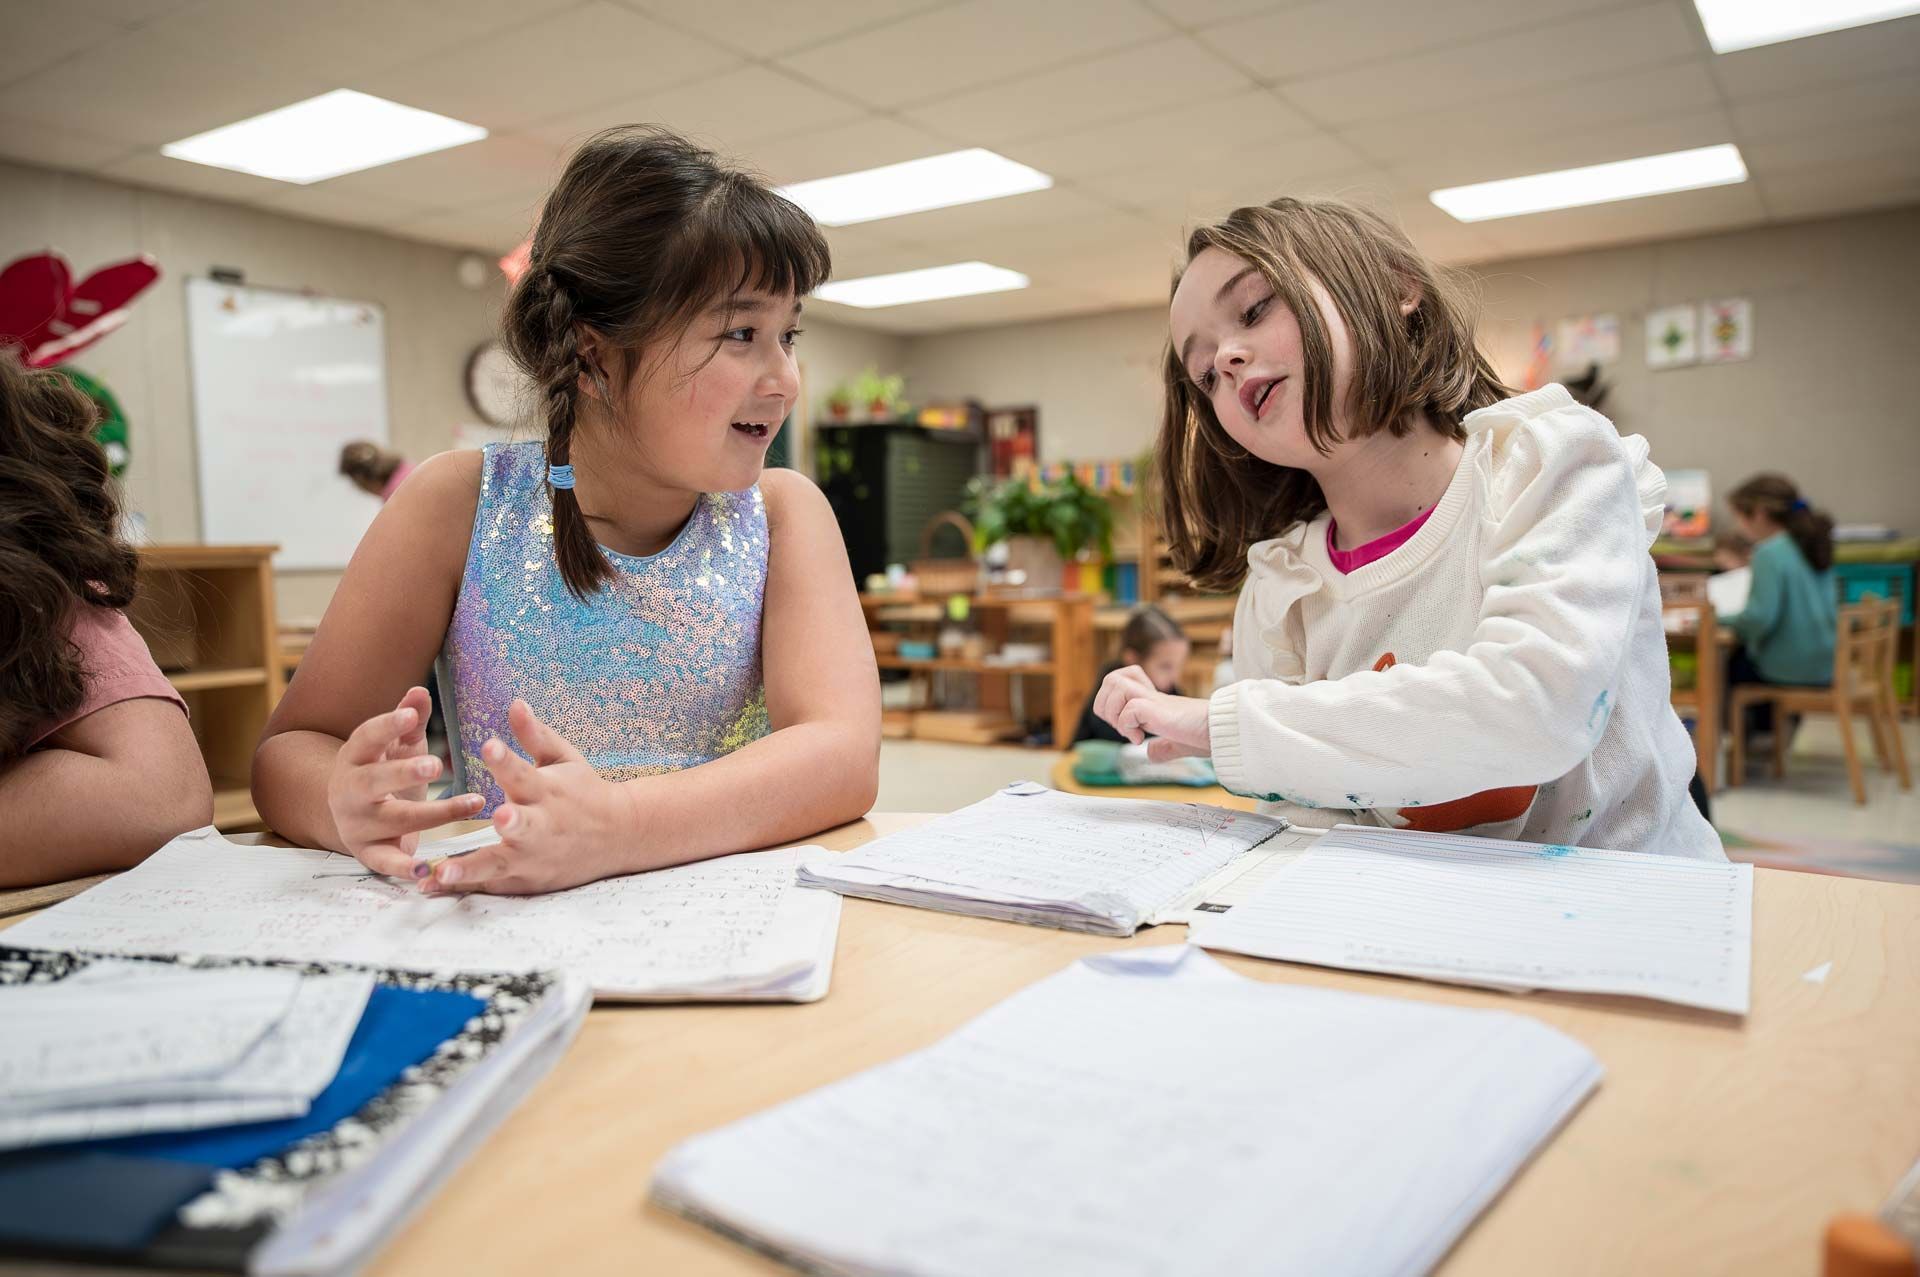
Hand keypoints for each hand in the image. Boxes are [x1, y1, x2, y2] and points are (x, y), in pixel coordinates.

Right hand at [327, 687, 484, 875]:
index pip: (366, 737)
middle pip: (373, 780)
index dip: (387, 726)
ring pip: (394, 818)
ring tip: (473, 802)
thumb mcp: (395, 746)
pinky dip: (406, 867)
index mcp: (354, 757)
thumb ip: (407, 721)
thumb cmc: (382, 771)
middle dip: (403, 773)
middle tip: (436, 766)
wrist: (350, 816)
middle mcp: (348, 791)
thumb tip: (419, 691)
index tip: (410, 716)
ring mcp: (356, 824)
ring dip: (434, 812)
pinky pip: (386, 862)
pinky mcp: (368, 852)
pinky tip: (430, 869)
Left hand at [423, 699, 634, 895]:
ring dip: (471, 868)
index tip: (488, 746)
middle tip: (499, 817)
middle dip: (513, 823)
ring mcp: (533, 857)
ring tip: (442, 872)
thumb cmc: (583, 791)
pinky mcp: (525, 880)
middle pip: (524, 826)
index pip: (524, 773)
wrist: (617, 836)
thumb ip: (535, 736)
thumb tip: (515, 702)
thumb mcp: (564, 759)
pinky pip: (489, 884)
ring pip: (500, 863)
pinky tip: (429, 887)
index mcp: (547, 791)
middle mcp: (541, 825)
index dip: (505, 761)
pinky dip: (462, 885)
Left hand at [1093, 665, 1211, 761]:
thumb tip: (1152, 753)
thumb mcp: (1179, 744)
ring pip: (1115, 684)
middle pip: (1111, 678)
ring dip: (1113, 711)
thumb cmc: (1206, 735)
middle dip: (1104, 704)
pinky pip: (1129, 708)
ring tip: (1130, 730)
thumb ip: (1164, 748)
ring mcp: (1154, 700)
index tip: (1125, 726)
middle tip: (1120, 726)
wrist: (1223, 732)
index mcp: (1153, 701)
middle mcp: (1151, 696)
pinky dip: (1127, 726)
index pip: (1121, 680)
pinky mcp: (1158, 709)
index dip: (1111, 701)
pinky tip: (1141, 739)